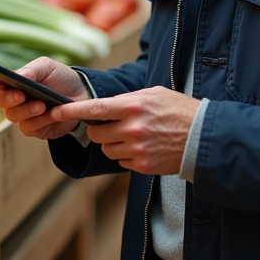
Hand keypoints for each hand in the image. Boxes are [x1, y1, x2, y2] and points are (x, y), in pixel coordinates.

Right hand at [0, 56, 90, 139]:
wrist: (83, 94)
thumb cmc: (61, 78)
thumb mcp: (47, 67)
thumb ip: (31, 70)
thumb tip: (17, 76)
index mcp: (14, 83)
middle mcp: (15, 100)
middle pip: (0, 102)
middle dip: (9, 98)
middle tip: (21, 95)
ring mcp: (24, 116)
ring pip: (14, 117)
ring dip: (27, 111)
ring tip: (41, 105)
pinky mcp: (36, 129)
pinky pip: (30, 128)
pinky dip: (41, 121)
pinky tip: (51, 114)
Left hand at [50, 87, 200, 174]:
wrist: (203, 137)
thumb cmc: (178, 110)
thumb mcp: (154, 94)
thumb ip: (126, 99)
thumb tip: (103, 106)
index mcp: (134, 106)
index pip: (95, 109)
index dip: (72, 110)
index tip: (56, 110)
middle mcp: (133, 128)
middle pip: (96, 134)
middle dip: (98, 130)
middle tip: (112, 125)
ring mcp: (137, 149)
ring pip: (106, 149)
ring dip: (112, 144)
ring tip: (133, 136)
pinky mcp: (142, 166)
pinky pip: (120, 161)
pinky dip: (126, 155)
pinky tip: (142, 147)